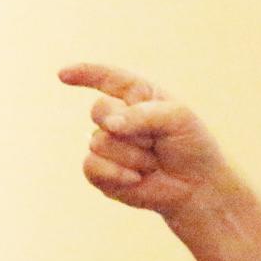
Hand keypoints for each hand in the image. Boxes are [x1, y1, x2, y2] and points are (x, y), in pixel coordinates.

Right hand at [58, 63, 226, 217]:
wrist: (197, 186)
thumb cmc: (192, 146)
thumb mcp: (178, 119)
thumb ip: (143, 114)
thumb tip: (109, 125)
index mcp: (138, 96)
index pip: (107, 78)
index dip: (84, 74)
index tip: (64, 75)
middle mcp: (118, 116)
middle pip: (99, 110)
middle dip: (128, 128)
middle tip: (155, 142)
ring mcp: (107, 144)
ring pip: (99, 142)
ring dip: (133, 156)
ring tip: (153, 162)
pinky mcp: (101, 171)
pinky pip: (92, 166)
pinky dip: (117, 173)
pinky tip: (137, 178)